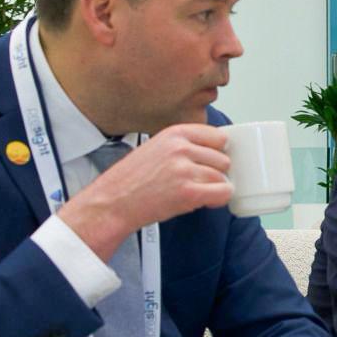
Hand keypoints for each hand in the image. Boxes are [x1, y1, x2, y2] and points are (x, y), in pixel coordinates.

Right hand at [59, 124, 231, 261]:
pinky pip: (223, 193)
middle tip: (198, 182)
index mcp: (174, 134)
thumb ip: (183, 146)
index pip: (218, 136)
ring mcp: (184, 170)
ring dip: (214, 188)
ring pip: (223, 178)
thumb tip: (216, 150)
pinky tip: (203, 201)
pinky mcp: (188, 192)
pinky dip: (218, 199)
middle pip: (223, 159)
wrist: (112, 202)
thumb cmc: (131, 179)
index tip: (211, 161)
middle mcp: (180, 148)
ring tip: (195, 192)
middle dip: (215, 172)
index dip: (217, 152)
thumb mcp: (156, 148)